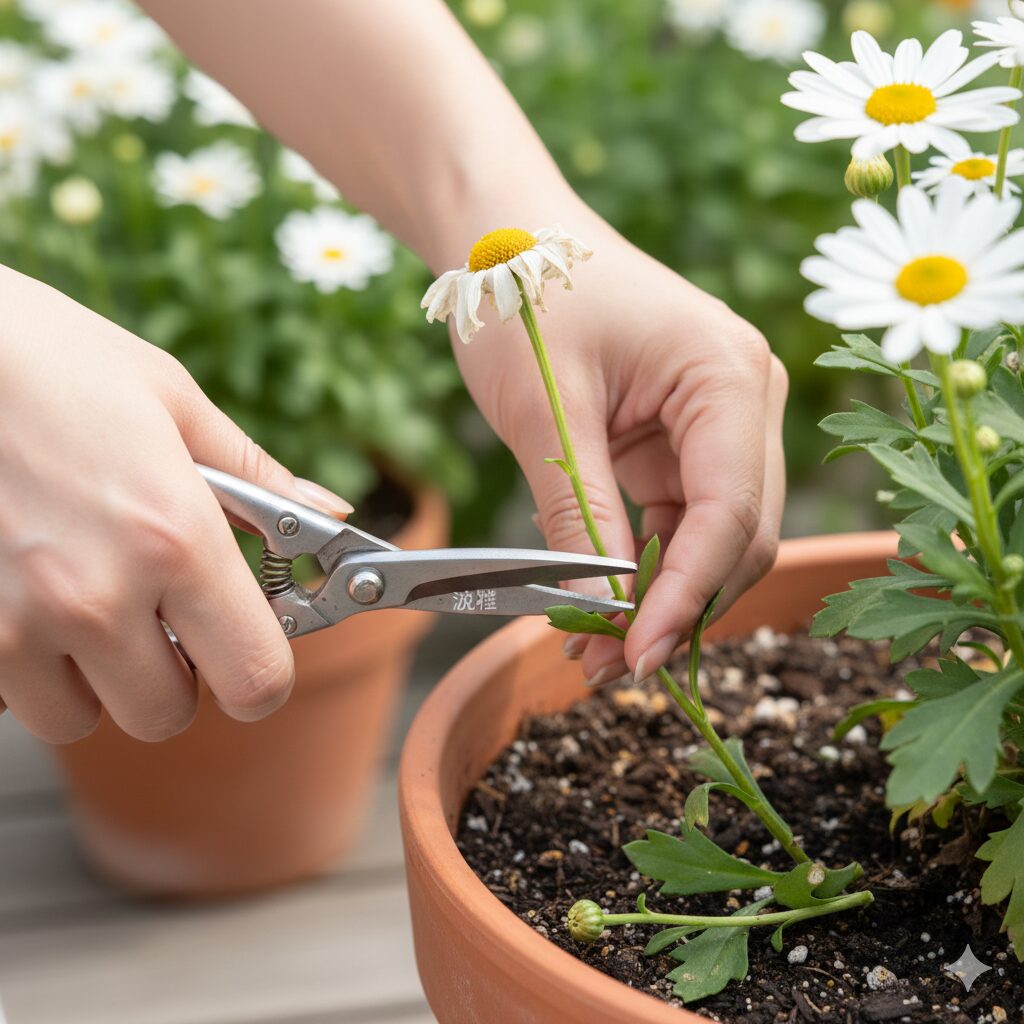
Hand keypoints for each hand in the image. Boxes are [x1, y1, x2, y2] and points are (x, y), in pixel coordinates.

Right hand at [0, 267, 351, 742]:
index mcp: (174, 538)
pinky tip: (23, 596)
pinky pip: (7, 698)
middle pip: (166, 714)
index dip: (259, 674)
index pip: (255, 679)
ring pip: (77, 718)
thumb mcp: (172, 400)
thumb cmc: (46, 357)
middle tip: (157, 612)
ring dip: (91, 678)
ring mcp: (10, 623)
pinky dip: (22, 666)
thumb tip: (330, 514)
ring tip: (81, 599)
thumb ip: (260, 478)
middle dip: (173, 674)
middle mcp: (95, 595)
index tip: (247, 646)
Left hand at [451, 212, 786, 684]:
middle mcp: (743, 401)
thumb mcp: (545, 412)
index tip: (632, 657)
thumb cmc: (523, 291)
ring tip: (590, 649)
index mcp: (729, 375)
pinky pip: (677, 520)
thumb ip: (581, 515)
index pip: (732, 512)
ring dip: (657, 597)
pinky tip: (597, 599)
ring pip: (711, 539)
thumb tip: (600, 615)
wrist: (504, 234)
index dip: (685, 596)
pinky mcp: (682, 440)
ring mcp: (717, 423)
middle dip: (675, 607)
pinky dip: (642, 565)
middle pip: (738, 536)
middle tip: (605, 668)